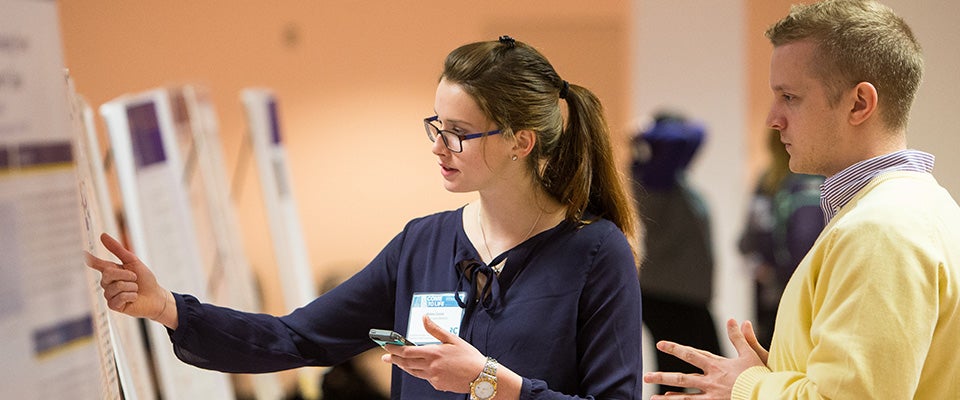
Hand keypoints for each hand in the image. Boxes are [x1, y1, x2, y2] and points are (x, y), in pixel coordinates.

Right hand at [85, 233, 176, 327]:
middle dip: (127, 274)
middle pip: (109, 274)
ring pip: (117, 286)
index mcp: (111, 270)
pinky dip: (131, 296)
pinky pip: (120, 297)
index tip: (79, 252)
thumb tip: (103, 236)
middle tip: (135, 278)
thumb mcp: (133, 261)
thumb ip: (117, 249)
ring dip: (132, 287)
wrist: (155, 296)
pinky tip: (134, 298)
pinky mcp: (113, 306)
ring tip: (135, 289)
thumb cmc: (145, 279)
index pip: (96, 264)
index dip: (88, 259)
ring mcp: (109, 295)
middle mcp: (107, 283)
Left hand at [380, 315, 484, 392]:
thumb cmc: (469, 357)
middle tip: (385, 357)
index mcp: (434, 353)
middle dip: (394, 359)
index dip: (394, 349)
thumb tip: (424, 318)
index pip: (407, 351)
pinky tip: (424, 369)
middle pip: (406, 363)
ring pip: (413, 372)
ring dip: (404, 367)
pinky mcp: (438, 385)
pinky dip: (421, 373)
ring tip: (399, 362)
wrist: (481, 376)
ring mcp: (433, 378)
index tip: (386, 346)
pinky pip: (425, 378)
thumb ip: (435, 329)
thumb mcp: (453, 339)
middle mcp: (431, 367)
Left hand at [643, 319, 766, 398]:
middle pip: (682, 378)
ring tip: (652, 397)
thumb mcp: (751, 353)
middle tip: (646, 376)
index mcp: (717, 365)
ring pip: (685, 397)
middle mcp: (711, 380)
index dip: (675, 348)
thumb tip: (736, 319)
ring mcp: (713, 395)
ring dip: (667, 398)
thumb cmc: (761, 375)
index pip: (691, 354)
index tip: (661, 344)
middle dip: (662, 376)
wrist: (770, 394)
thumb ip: (740, 337)